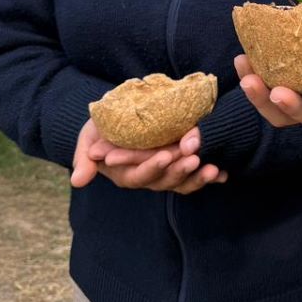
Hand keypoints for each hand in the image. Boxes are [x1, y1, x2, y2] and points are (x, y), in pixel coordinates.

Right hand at [71, 120, 227, 192]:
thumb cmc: (101, 130)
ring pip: (183, 181)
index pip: (139, 175)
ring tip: (213, 169)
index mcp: (126, 174)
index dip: (153, 167)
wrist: (118, 120)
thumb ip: (85, 158)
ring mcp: (166, 173)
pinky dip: (211, 177)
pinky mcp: (180, 166)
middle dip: (180, 171)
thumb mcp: (88, 138)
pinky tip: (224, 174)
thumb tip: (78, 181)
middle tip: (195, 158)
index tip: (165, 155)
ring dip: (198, 177)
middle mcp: (148, 177)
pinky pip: (196, 176)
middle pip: (165, 180)